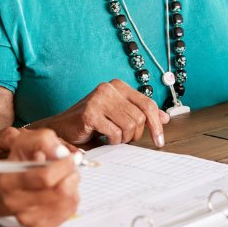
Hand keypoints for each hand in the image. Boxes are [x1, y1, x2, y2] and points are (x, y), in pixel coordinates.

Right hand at [0, 127, 79, 226]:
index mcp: (9, 181)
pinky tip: (61, 190)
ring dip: (72, 185)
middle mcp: (15, 203)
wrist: (5, 186)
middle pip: (59, 191)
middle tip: (68, 166)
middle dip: (70, 174)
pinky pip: (68, 212)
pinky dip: (70, 198)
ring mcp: (26, 218)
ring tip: (63, 176)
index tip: (69, 157)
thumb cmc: (18, 162)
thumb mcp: (25, 141)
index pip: (45, 178)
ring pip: (67, 201)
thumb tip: (61, 153)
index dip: (63, 165)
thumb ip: (43, 140)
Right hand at [44, 79, 169, 146]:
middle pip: (140, 117)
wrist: (62, 128)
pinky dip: (112, 141)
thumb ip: (140, 114)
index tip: (159, 141)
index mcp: (118, 85)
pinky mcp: (90, 113)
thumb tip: (165, 118)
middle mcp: (109, 88)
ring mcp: (99, 99)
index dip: (156, 124)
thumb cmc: (90, 123)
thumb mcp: (119, 115)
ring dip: (122, 138)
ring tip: (111, 137)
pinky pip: (115, 133)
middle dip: (134, 134)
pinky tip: (103, 137)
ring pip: (129, 126)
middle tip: (123, 138)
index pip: (148, 104)